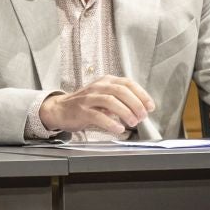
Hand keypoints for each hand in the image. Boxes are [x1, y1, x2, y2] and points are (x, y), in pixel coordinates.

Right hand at [38, 75, 154, 136]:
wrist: (60, 109)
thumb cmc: (85, 104)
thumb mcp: (104, 96)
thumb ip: (120, 100)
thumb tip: (141, 109)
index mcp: (106, 81)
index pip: (128, 83)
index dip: (142, 95)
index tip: (150, 106)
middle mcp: (98, 87)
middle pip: (121, 91)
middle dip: (136, 104)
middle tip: (142, 116)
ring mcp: (88, 98)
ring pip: (110, 101)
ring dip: (125, 112)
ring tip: (133, 123)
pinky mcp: (81, 111)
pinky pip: (98, 116)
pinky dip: (111, 123)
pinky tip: (118, 129)